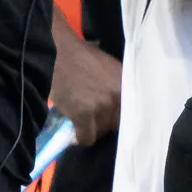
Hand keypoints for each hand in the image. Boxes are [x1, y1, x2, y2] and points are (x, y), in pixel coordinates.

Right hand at [49, 30, 121, 145]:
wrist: (56, 54)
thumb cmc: (81, 57)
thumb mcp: (110, 67)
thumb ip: (119, 86)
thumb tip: (122, 107)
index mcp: (127, 84)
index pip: (134, 113)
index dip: (123, 119)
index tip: (116, 121)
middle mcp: (118, 96)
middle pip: (118, 124)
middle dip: (107, 123)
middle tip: (96, 119)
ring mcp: (102, 106)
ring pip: (102, 131)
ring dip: (93, 129)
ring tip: (84, 121)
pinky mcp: (83, 114)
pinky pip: (86, 137)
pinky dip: (81, 137)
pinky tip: (76, 133)